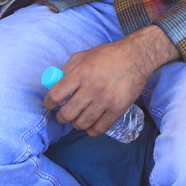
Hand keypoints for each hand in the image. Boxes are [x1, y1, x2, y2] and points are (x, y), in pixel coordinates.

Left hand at [43, 25, 178, 135]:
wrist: (136, 57)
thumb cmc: (109, 55)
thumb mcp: (84, 55)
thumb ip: (68, 68)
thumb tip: (54, 82)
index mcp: (81, 72)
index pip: (56, 95)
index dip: (49, 103)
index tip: (50, 104)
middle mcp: (92, 88)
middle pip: (68, 113)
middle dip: (62, 117)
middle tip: (63, 115)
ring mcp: (105, 100)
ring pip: (82, 123)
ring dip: (76, 123)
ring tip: (77, 119)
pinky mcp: (117, 109)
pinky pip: (99, 128)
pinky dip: (91, 130)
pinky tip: (90, 125)